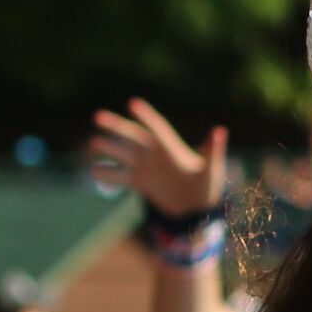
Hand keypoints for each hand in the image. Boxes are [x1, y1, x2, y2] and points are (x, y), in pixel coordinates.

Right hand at [88, 98, 227, 217]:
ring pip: (123, 154)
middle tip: (97, 117)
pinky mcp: (141, 183)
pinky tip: (92, 171)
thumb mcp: (213, 168)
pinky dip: (108, 174)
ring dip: (108, 148)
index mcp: (172, 148)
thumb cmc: (208, 185)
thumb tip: (220, 130)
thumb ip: (213, 149)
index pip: (156, 128)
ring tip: (92, 143)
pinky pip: (121, 177)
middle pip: (132, 137)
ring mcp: (146, 168)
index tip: (132, 103)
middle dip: (116, 127)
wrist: (198, 208)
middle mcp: (155, 154)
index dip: (146, 117)